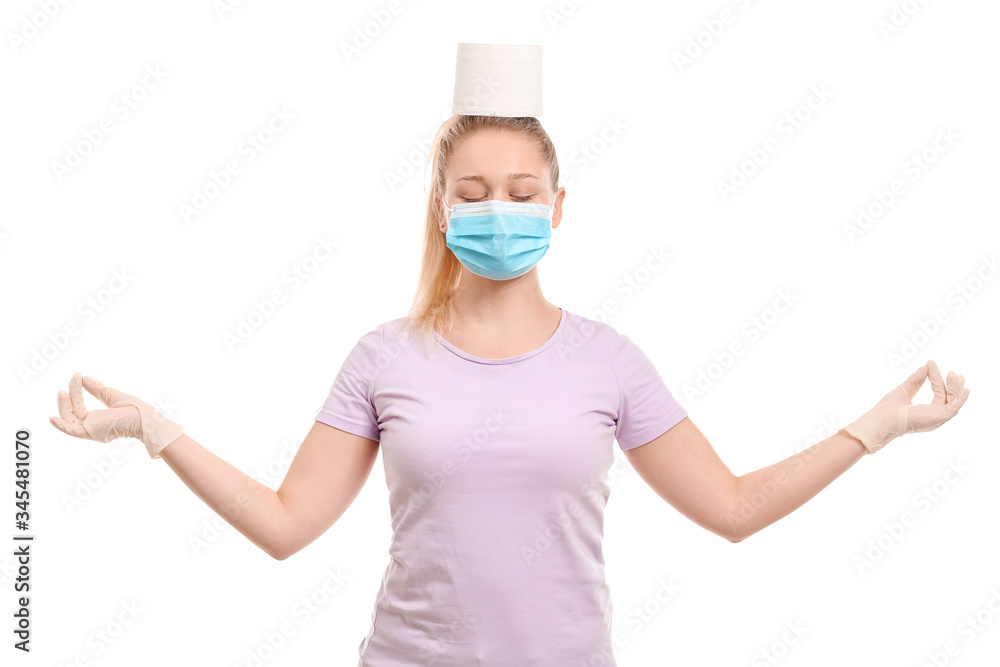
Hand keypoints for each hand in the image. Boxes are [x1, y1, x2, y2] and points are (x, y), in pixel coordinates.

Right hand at [49, 372, 183, 458]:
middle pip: (72, 413)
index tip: (77, 376)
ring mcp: (91, 430)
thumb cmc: (134, 409)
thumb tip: (83, 377)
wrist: (144, 417)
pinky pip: (71, 431)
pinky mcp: (91, 432)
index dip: (76, 392)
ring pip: (70, 418)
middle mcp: (92, 427)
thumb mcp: (111, 395)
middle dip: (70, 397)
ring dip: (65, 404)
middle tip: (72, 379)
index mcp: (97, 420)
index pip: (79, 408)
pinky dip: (60, 426)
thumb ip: (96, 388)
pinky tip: (52, 418)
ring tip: (63, 390)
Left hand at [844, 360, 969, 454]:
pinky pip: (953, 407)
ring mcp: (936, 418)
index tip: (930, 364)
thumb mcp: (904, 390)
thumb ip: (915, 380)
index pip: (938, 394)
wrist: (880, 420)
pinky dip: (959, 398)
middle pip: (948, 398)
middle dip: (952, 386)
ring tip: (954, 374)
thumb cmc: (887, 410)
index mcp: (926, 412)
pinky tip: (964, 388)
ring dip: (955, 388)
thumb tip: (925, 367)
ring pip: (952, 401)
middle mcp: (933, 416)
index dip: (936, 379)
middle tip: (954, 373)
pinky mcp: (937, 417)